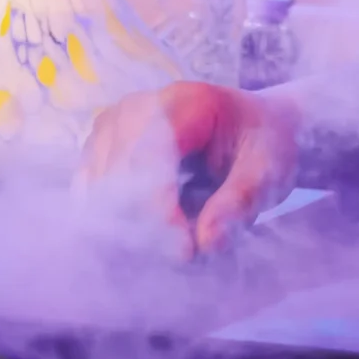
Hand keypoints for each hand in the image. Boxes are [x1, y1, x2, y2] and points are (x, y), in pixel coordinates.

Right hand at [80, 81, 298, 258]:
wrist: (252, 128)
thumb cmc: (262, 144)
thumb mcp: (269, 170)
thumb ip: (240, 203)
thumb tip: (206, 243)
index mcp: (186, 102)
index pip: (151, 155)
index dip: (160, 209)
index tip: (185, 252)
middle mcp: (138, 105)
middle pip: (116, 171)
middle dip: (143, 222)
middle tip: (182, 257)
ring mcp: (113, 125)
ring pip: (96, 184)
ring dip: (126, 224)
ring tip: (168, 244)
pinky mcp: (101, 147)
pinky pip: (89, 190)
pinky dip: (110, 218)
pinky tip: (141, 237)